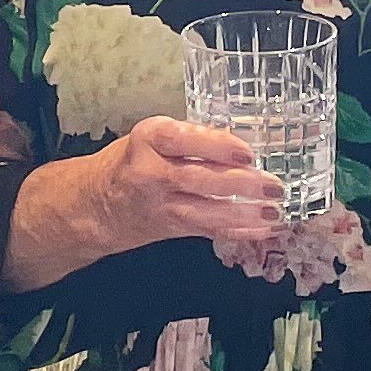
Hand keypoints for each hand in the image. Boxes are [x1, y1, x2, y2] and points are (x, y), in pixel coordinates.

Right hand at [5, 115, 281, 285]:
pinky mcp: (170, 227)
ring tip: (274, 213)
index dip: (217, 146)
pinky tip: (262, 232)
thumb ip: (192, 138)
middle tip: (273, 185)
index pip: (183, 139)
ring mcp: (160, 204)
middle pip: (198, 179)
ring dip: (244, 214)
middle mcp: (151, 172)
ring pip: (204, 211)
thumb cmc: (132, 160)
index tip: (247, 152)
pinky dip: (237, 232)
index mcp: (148, 139)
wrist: (96, 203)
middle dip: (240, 184)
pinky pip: (207, 231)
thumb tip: (248, 138)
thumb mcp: (153, 138)